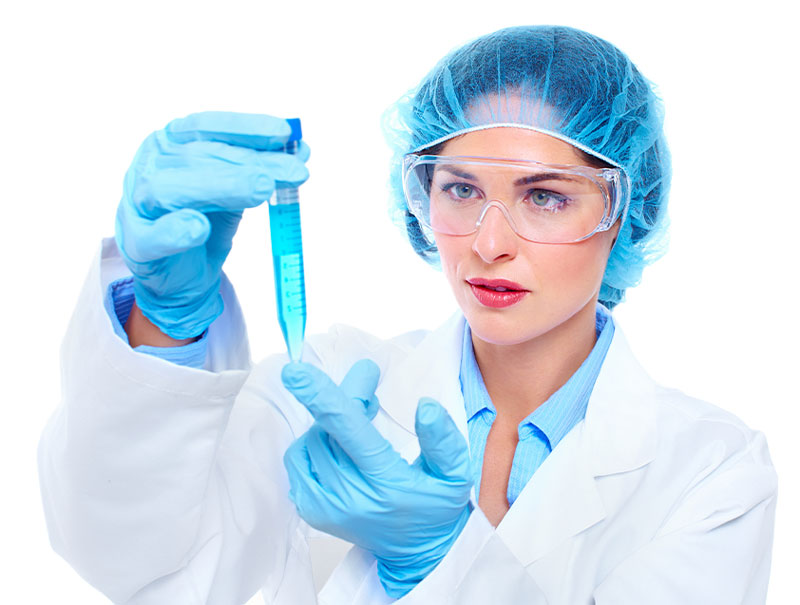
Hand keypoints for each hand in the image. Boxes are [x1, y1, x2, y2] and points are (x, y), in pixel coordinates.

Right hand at [115, 111, 308, 338]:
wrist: (180, 273)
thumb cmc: (203, 219)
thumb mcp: (236, 189)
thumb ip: (260, 167)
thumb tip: (300, 149)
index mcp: (173, 142)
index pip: (207, 126)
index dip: (246, 128)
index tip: (284, 133)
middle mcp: (152, 164)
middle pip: (200, 156)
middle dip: (251, 162)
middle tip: (293, 170)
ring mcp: (139, 203)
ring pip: (172, 189)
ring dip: (220, 186)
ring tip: (262, 189)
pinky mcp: (138, 243)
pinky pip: (152, 236)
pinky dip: (174, 231)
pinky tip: (197, 229)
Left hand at [281, 360, 472, 597]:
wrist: (418, 552)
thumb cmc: (436, 508)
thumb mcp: (455, 475)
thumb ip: (444, 441)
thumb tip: (425, 406)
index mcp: (385, 483)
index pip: (348, 431)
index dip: (322, 397)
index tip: (296, 372)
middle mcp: (349, 496)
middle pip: (329, 428)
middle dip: (345, 396)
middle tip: (366, 379)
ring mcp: (324, 505)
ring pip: (312, 440)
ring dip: (333, 420)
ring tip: (361, 417)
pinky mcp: (310, 508)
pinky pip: (299, 459)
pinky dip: (317, 441)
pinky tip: (342, 442)